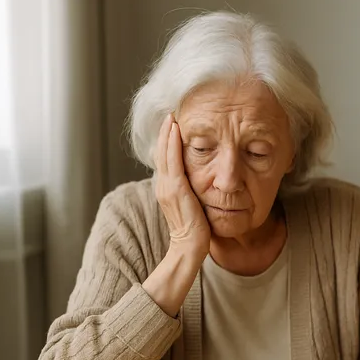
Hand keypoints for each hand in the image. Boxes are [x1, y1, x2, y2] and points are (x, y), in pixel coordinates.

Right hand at [153, 113, 209, 258]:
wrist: (190, 245)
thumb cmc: (195, 229)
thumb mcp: (192, 205)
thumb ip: (190, 191)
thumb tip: (198, 181)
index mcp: (166, 188)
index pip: (165, 160)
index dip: (167, 142)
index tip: (173, 125)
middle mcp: (163, 185)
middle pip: (161, 152)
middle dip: (166, 132)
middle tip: (170, 114)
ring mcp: (167, 187)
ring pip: (164, 153)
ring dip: (168, 133)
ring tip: (172, 117)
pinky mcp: (175, 189)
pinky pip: (172, 161)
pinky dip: (172, 144)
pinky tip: (176, 130)